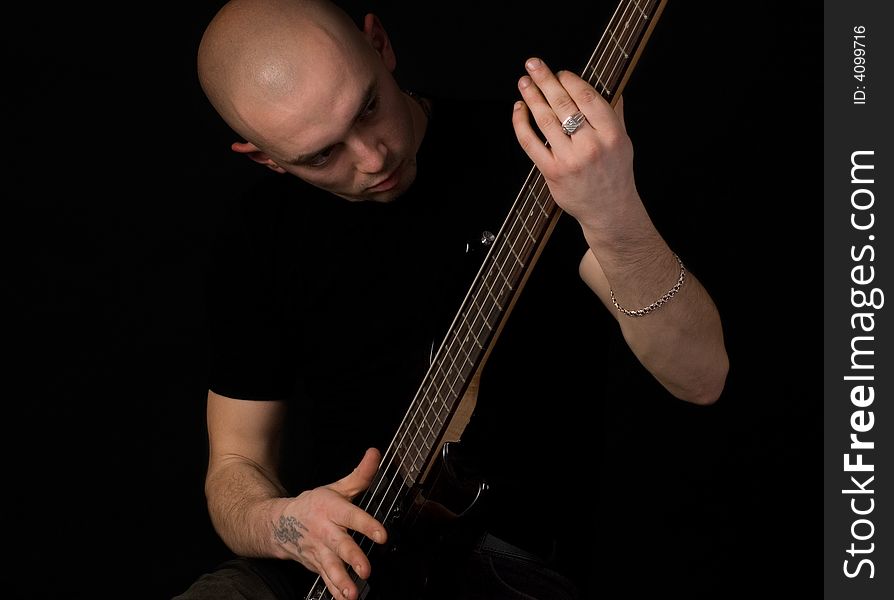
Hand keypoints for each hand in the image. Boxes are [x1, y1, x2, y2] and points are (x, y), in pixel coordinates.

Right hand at [273, 447, 386, 599]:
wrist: (278, 524)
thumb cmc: (313, 505)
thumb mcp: (337, 488)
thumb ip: (360, 475)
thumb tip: (374, 454)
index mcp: (331, 509)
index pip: (351, 516)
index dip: (366, 525)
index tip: (381, 535)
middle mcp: (324, 531)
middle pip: (340, 545)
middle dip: (352, 557)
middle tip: (366, 569)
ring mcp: (318, 551)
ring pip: (331, 567)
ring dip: (342, 581)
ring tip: (353, 592)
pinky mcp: (316, 566)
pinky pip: (326, 580)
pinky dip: (335, 591)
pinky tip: (345, 599)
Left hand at [512, 57, 638, 232]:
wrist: (609, 210)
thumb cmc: (615, 173)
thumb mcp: (624, 141)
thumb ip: (615, 112)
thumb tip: (611, 84)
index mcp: (612, 134)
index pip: (588, 98)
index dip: (570, 81)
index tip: (560, 72)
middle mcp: (591, 145)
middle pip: (563, 105)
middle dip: (545, 80)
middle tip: (532, 64)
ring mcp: (570, 159)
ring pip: (545, 121)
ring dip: (531, 97)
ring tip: (524, 82)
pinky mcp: (552, 172)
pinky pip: (530, 143)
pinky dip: (521, 123)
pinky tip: (518, 109)